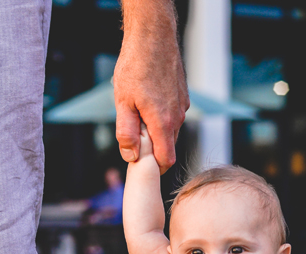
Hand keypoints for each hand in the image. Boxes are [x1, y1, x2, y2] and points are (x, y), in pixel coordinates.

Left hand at [114, 2, 188, 173]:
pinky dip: (162, 116)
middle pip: (168, 146)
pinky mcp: (183, 96)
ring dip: (157, 130)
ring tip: (139, 112)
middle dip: (153, 147)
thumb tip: (131, 156)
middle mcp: (177, 117)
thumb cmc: (135, 66)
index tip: (139, 160)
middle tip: (134, 133)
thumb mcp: (123, 102)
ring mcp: (182, 106)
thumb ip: (127, 133)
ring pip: (171, 130)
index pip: (166, 159)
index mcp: (163, 122)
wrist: (153, 37)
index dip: (153, 165)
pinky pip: (174, 115)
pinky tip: (148, 100)